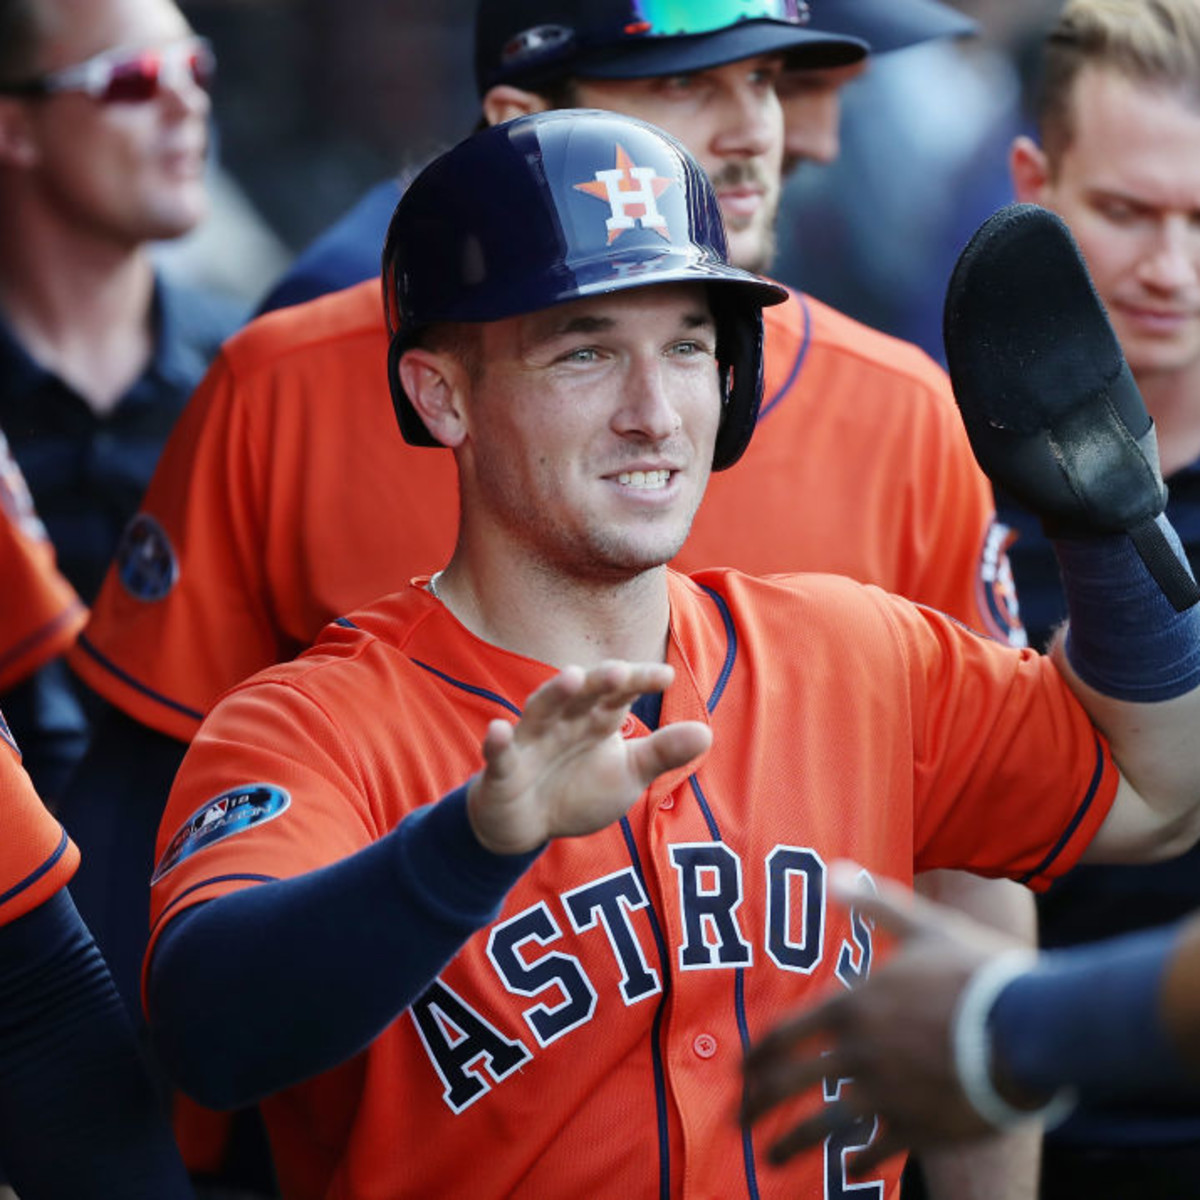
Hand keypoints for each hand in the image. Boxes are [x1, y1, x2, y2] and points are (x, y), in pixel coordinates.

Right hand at [467, 660, 710, 855]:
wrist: (526, 824)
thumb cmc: (579, 789)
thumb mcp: (628, 774)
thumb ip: (662, 753)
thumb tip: (707, 732)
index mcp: (596, 719)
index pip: (619, 693)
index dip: (638, 682)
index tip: (666, 676)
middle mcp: (563, 722)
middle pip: (581, 694)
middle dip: (598, 682)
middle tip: (619, 671)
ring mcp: (530, 743)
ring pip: (541, 711)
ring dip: (554, 694)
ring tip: (570, 678)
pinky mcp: (502, 771)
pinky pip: (499, 755)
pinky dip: (498, 743)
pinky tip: (498, 731)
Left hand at [741, 863, 1021, 1172]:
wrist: (1028, 1029)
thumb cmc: (976, 973)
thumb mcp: (925, 927)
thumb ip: (877, 904)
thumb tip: (836, 871)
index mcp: (853, 1006)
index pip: (786, 1033)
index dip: (759, 1054)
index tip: (742, 1069)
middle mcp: (859, 1052)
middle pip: (791, 1082)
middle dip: (757, 1102)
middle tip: (736, 1119)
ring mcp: (886, 1093)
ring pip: (822, 1124)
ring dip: (791, 1143)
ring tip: (771, 1159)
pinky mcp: (918, 1127)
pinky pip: (876, 1150)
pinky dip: (857, 1161)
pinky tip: (849, 1167)